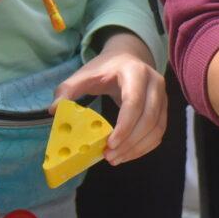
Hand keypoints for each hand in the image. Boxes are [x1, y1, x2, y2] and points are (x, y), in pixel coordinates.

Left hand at [51, 31, 165, 164]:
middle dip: (130, 142)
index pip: (134, 102)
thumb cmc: (105, 69)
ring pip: (157, 129)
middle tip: (110, 156)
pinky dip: (144, 147)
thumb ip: (67, 90)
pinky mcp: (164, 109)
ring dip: (138, 148)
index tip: (109, 143)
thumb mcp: (84, 75)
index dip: (124, 125)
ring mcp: (163, 97)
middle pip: (149, 118)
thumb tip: (54, 111)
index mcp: (136, 73)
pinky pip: (159, 133)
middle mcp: (155, 84)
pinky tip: (127, 154)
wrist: (127, 58)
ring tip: (116, 159)